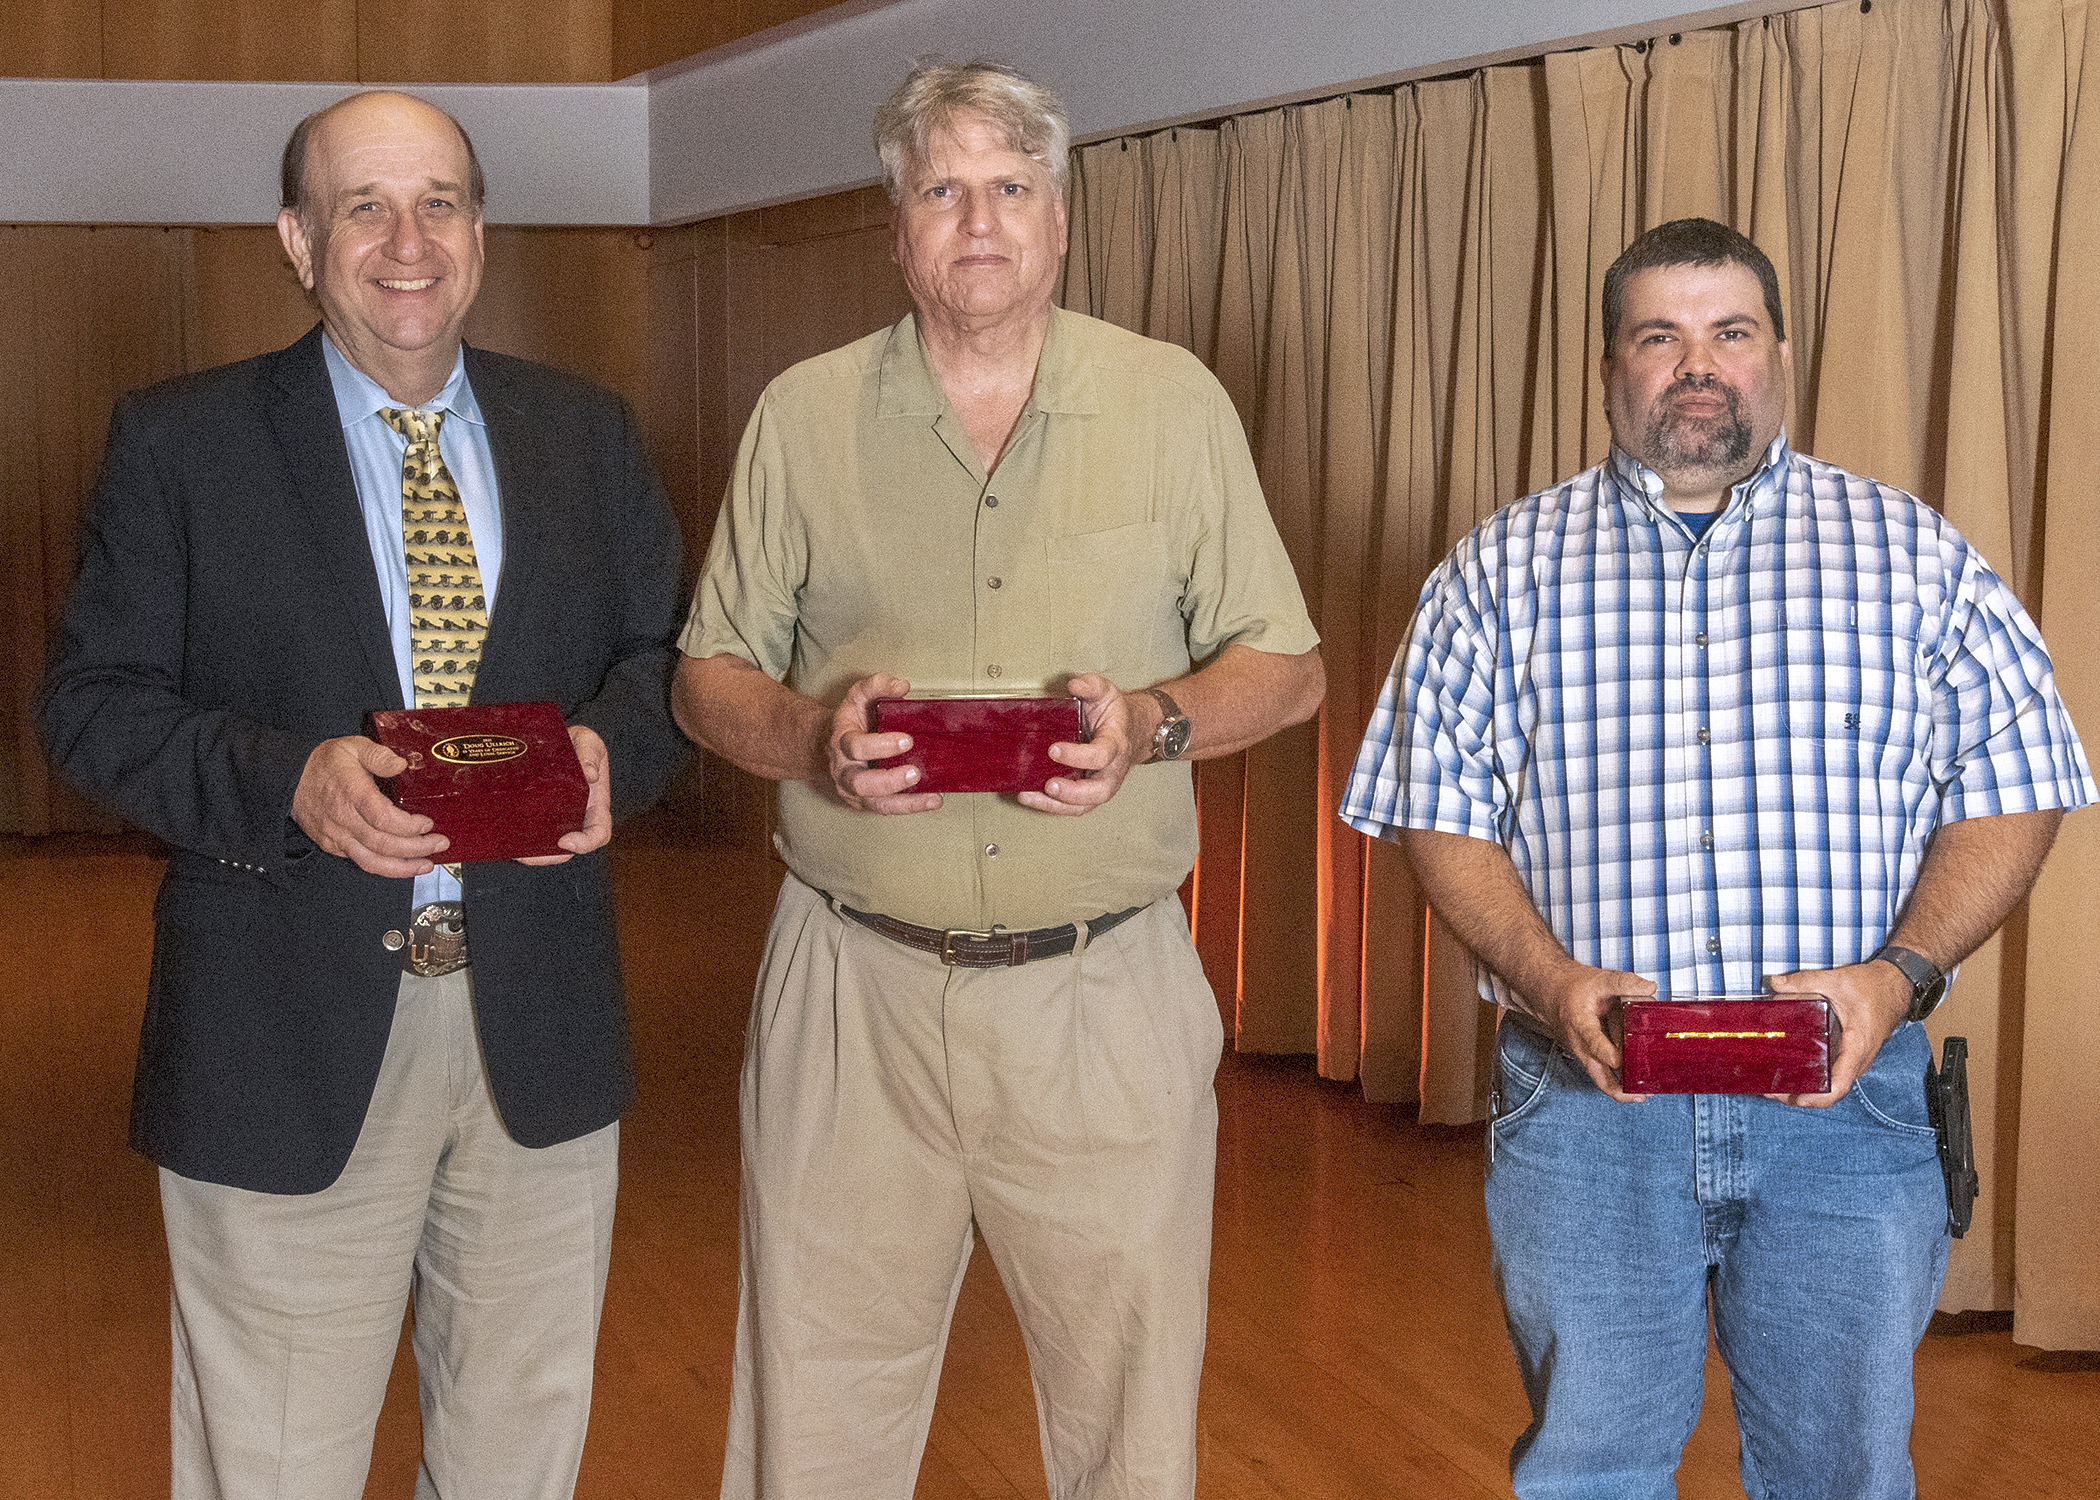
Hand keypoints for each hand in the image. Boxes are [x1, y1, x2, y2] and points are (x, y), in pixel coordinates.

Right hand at [291, 734, 446, 877]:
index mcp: (351, 793)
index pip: (383, 818)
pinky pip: (361, 862)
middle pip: (383, 844)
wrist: (290, 780)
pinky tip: (403, 864)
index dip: (408, 826)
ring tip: (426, 864)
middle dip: (416, 848)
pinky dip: (385, 867)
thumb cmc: (324, 764)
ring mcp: (337, 836)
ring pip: (372, 861)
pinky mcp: (333, 846)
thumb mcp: (353, 747)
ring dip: (403, 867)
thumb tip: (402, 764)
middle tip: (439, 843)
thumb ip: (379, 755)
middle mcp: (343, 819)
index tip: (427, 822)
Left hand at [518, 724, 612, 864]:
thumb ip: (590, 753)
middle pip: (568, 849)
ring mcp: (555, 819)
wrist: (553, 739)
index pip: (598, 833)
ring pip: (546, 846)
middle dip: (549, 857)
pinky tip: (504, 839)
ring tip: (513, 851)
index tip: (566, 840)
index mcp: (595, 805)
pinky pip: (530, 833)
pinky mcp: (536, 815)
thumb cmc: (576, 742)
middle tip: (528, 855)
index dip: (586, 843)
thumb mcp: (588, 740)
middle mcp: (576, 817)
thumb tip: (590, 775)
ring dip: (531, 854)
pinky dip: (519, 840)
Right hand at [827, 674, 942, 814]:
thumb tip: (902, 686)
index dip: (880, 746)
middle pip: (860, 783)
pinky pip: (887, 809)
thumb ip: (878, 685)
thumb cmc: (851, 720)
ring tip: (931, 796)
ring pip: (875, 804)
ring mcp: (854, 791)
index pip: (855, 747)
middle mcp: (844, 771)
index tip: (907, 739)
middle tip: (915, 772)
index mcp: (842, 742)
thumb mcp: (859, 695)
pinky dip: (911, 807)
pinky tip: (933, 800)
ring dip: (905, 802)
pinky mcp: (866, 802)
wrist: (831, 742)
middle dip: (889, 780)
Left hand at [1018, 672, 1143, 816]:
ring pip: (1084, 805)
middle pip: (1098, 791)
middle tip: (1049, 784)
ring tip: (1030, 796)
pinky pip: (1073, 807)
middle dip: (1072, 792)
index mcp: (1116, 744)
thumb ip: (1091, 685)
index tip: (1054, 749)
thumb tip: (1075, 684)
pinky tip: (1030, 797)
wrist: (1131, 730)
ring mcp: (1102, 784)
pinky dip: (1051, 806)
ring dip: (1056, 805)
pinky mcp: (1090, 793)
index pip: (1102, 755)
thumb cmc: (1115, 714)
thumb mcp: (1106, 692)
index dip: (1078, 755)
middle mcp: (1112, 770)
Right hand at [1525, 960, 1656, 1102]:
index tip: (1619, 1061)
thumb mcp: (1598, 979)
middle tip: (1639, 1095)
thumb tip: (1649, 988)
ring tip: (1643, 1093)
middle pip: (1597, 1075)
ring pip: (1601, 1078)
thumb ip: (1623, 983)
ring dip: (1621, 1087)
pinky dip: (1619, 1079)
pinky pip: (1603, 1071)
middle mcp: (1581, 1043)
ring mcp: (1585, 1052)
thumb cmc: (1572, 987)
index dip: (1606, 1053)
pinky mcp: (1590, 1055)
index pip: (1593, 1042)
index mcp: (1581, 1023)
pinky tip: (1635, 1079)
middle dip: (1617, 1089)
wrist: (1551, 992)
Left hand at [1764, 959, 1910, 1107]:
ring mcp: (1855, 1059)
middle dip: (1803, 1096)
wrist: (1897, 985)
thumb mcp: (1837, 981)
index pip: (1839, 1085)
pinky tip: (1791, 1070)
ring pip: (1831, 1083)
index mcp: (1857, 1047)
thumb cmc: (1874, 987)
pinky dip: (1813, 1076)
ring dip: (1806, 1088)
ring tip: (1775, 1085)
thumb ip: (1805, 981)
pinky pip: (1832, 1072)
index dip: (1818, 1097)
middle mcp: (1858, 1059)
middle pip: (1831, 1090)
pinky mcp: (1850, 1053)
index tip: (1797, 1099)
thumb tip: (1775, 982)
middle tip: (1771, 1091)